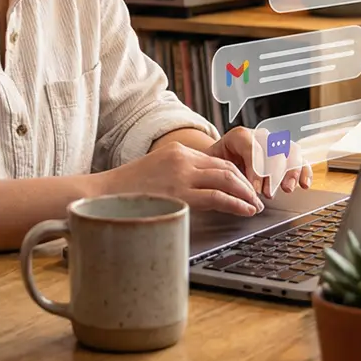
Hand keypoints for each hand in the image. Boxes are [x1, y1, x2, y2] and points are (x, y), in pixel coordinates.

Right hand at [100, 141, 264, 215]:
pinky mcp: (180, 192)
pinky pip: (218, 196)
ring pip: (227, 179)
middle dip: (246, 183)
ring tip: (255, 205)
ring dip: (246, 193)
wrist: (102, 194)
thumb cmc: (126, 190)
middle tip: (257, 197)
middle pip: (226, 167)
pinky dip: (237, 203)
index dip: (236, 175)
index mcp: (177, 150)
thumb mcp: (155, 171)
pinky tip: (246, 210)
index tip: (246, 187)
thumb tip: (199, 190)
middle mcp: (182, 157)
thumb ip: (177, 174)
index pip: (216, 160)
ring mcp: (182, 174)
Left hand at [210, 127, 312, 198]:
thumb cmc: (218, 164)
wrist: (222, 160)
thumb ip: (224, 176)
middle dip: (273, 173)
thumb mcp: (214, 166)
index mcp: (240, 136)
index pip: (252, 147)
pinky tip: (304, 185)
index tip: (254, 189)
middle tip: (268, 193)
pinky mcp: (286, 155)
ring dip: (291, 171)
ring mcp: (275, 144)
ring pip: (291, 151)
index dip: (255, 169)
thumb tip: (236, 193)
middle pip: (274, 149)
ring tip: (286, 189)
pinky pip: (301, 159)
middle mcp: (261, 137)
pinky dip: (305, 171)